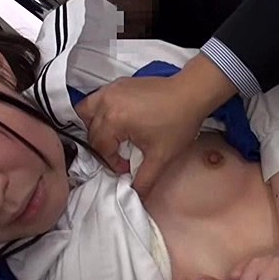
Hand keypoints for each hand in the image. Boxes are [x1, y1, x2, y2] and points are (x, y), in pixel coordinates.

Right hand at [75, 54, 237, 195]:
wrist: (192, 95)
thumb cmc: (179, 122)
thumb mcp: (161, 157)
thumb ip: (144, 180)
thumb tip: (135, 195)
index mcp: (114, 119)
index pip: (100, 148)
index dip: (113, 162)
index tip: (127, 165)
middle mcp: (106, 102)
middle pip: (91, 132)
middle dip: (104, 147)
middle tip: (123, 154)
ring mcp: (111, 90)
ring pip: (86, 112)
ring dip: (94, 127)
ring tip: (114, 137)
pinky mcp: (117, 84)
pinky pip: (97, 100)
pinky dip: (100, 112)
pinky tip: (118, 122)